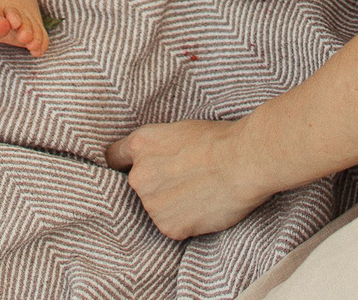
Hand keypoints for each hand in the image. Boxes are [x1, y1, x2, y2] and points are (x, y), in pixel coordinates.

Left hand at [105, 120, 268, 239]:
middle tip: (186, 179)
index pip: (114, 157)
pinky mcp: (169, 227)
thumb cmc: (220, 139)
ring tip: (201, 192)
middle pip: (139, 185)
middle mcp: (139, 176)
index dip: (124, 163)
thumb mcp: (179, 130)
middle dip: (157, 185)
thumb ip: (158, 149)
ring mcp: (152, 205)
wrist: (243, 161)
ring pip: (157, 207)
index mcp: (140, 145)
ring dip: (172, 204)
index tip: (133, 167)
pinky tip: (205, 207)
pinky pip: (173, 226)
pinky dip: (187, 221)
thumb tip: (159, 162)